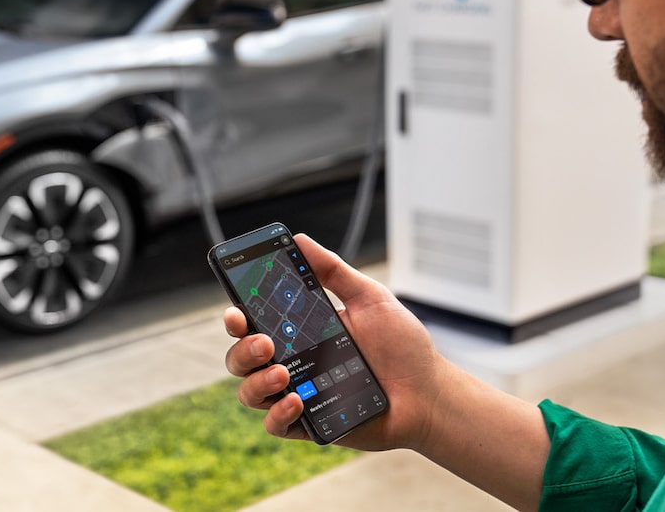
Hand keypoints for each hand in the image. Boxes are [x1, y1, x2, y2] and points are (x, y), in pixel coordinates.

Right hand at [223, 233, 444, 450]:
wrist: (429, 393)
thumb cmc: (402, 347)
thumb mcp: (370, 298)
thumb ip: (334, 271)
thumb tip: (300, 239)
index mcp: (300, 330)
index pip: (254, 321)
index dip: (236, 316)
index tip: (235, 310)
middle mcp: (293, 361)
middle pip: (242, 357)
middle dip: (242, 348)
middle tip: (264, 342)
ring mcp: (298, 394)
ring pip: (250, 393)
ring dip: (257, 381)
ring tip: (283, 373)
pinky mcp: (309, 424)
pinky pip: (275, 425)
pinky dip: (278, 414)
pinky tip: (297, 401)